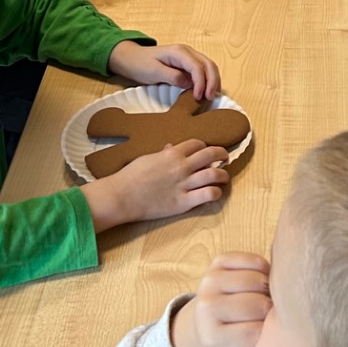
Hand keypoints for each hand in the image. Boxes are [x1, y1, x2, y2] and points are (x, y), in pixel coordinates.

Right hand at [88, 138, 231, 227]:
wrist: (122, 196)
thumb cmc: (131, 176)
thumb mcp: (147, 159)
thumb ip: (163, 154)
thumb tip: (171, 147)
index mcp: (172, 154)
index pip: (197, 144)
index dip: (204, 147)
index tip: (206, 152)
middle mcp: (182, 166)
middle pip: (211, 154)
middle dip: (221, 154)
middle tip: (224, 158)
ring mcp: (184, 184)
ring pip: (215, 175)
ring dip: (223, 175)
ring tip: (224, 177)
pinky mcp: (184, 202)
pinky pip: (209, 194)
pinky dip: (216, 193)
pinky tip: (214, 193)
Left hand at [109, 39, 221, 99]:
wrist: (131, 58)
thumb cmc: (140, 64)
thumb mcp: (153, 72)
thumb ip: (171, 76)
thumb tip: (188, 84)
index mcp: (179, 52)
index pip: (197, 67)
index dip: (201, 82)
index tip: (198, 97)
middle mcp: (188, 52)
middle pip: (208, 64)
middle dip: (212, 81)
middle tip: (210, 98)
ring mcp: (189, 57)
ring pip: (209, 67)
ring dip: (213, 81)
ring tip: (210, 96)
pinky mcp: (188, 64)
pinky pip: (203, 71)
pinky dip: (208, 80)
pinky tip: (206, 91)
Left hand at [171, 253, 274, 346]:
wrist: (204, 321)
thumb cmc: (230, 346)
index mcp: (212, 338)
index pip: (256, 335)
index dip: (273, 336)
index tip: (274, 337)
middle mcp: (206, 308)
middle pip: (259, 305)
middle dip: (274, 313)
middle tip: (275, 318)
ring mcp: (209, 282)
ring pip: (259, 281)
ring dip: (271, 291)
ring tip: (270, 302)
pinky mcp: (217, 263)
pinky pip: (255, 261)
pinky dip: (265, 270)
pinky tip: (262, 285)